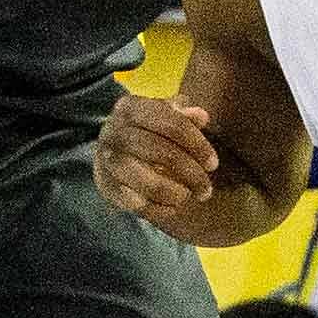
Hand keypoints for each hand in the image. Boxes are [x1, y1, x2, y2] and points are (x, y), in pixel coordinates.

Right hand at [93, 93, 223, 236]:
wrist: (110, 150)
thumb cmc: (147, 131)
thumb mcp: (165, 116)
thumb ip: (184, 116)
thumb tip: (202, 117)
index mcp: (131, 108)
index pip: (172, 123)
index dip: (197, 145)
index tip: (213, 164)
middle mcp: (114, 131)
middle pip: (160, 152)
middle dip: (190, 174)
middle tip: (206, 189)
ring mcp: (107, 160)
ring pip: (147, 182)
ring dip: (175, 193)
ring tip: (188, 196)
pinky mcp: (105, 186)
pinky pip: (135, 204)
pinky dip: (158, 209)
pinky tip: (172, 207)